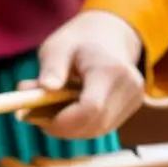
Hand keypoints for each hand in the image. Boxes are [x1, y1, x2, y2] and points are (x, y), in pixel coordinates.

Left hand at [25, 10, 144, 139]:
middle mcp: (129, 87)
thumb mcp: (58, 48)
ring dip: (68, 127)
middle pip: (93, 124)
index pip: (90, 109)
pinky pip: (100, 127)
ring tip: (49, 108)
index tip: (34, 118)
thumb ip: (51, 68)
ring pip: (95, 130)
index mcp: (111, 69)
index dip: (62, 122)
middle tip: (34, 115)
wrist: (109, 36)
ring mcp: (134, 100)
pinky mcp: (130, 109)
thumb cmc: (77, 42)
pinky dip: (79, 125)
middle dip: (60, 126)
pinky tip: (66, 110)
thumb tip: (46, 87)